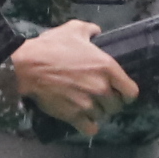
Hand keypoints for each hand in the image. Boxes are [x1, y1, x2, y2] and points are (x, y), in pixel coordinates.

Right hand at [6, 21, 136, 135]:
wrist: (27, 66)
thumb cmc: (51, 47)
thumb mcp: (73, 30)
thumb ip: (90, 30)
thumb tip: (97, 31)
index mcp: (107, 68)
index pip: (131, 91)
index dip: (126, 94)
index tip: (120, 93)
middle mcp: (102, 88)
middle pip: (117, 106)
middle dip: (110, 103)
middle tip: (100, 98)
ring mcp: (88, 103)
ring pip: (102, 116)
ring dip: (97, 112)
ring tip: (88, 106)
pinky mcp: (73, 115)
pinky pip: (90, 128)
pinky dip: (88, 126)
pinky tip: (84, 119)